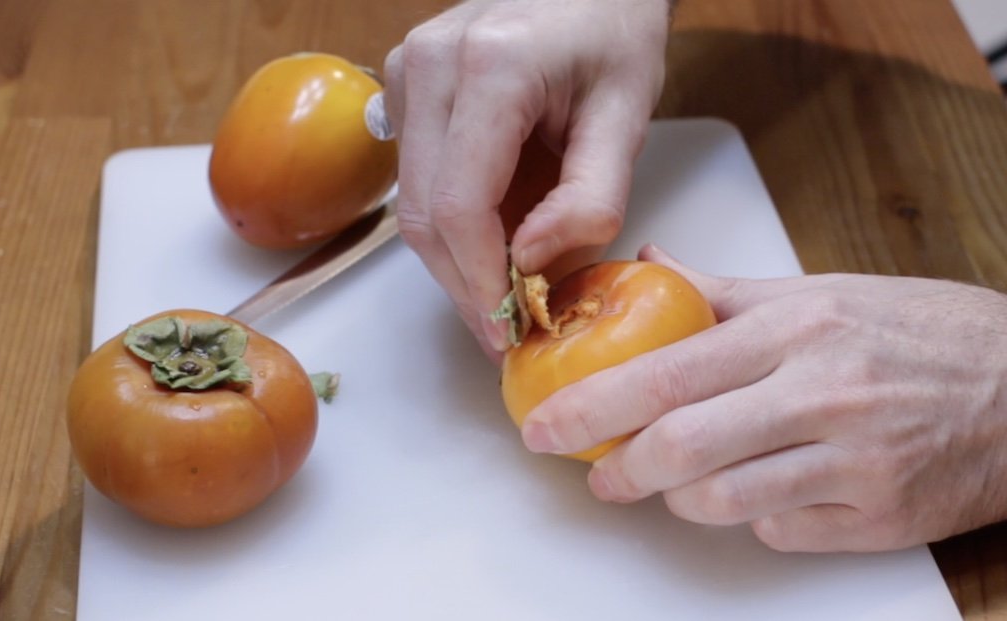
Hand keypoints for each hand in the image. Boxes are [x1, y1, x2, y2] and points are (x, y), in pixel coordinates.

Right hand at [383, 0, 671, 356]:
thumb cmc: (614, 32)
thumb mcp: (627, 114)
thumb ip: (590, 199)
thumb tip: (528, 262)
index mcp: (491, 67)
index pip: (460, 205)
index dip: (480, 282)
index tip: (507, 330)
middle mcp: (430, 64)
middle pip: (423, 213)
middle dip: (464, 284)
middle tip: (504, 329)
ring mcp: (407, 71)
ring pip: (411, 203)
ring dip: (455, 258)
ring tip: (504, 290)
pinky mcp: (404, 83)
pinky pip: (415, 177)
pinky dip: (450, 222)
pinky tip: (491, 240)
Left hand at [521, 244, 1006, 551]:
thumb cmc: (919, 332)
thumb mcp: (820, 292)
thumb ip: (724, 289)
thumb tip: (650, 265)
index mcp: (796, 328)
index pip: (665, 372)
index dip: (591, 404)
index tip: (545, 423)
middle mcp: (821, 394)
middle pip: (681, 446)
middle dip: (616, 467)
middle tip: (593, 470)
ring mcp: (851, 463)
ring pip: (720, 501)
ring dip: (676, 497)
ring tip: (668, 478)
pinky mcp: (875, 518)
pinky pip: (776, 532)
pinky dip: (747, 516)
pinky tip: (753, 489)